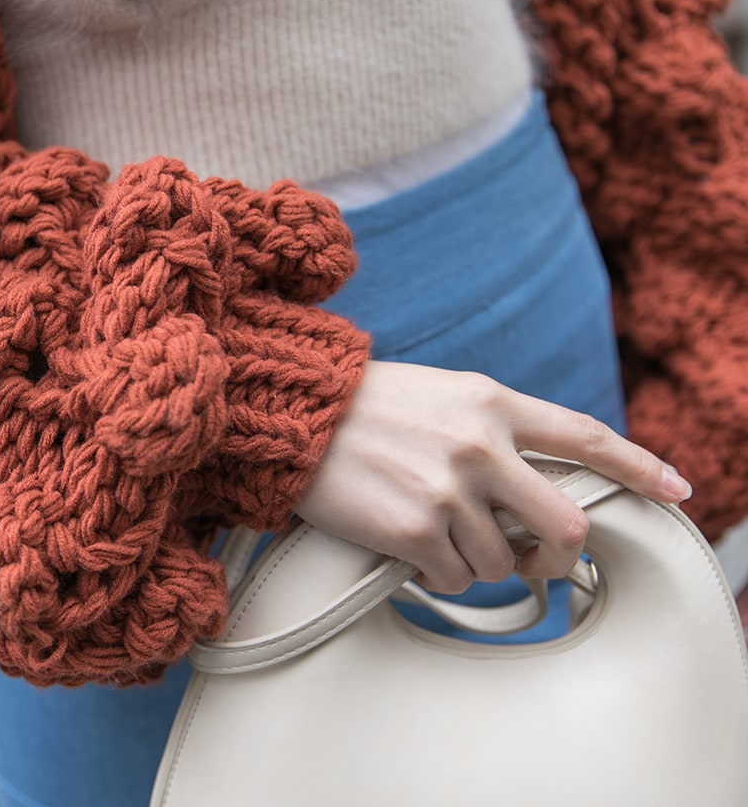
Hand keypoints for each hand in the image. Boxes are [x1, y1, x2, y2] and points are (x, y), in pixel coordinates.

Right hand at [297, 361, 690, 593]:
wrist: (296, 416)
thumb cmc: (368, 406)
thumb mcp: (445, 394)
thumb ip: (498, 427)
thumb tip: (539, 484)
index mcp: (492, 403)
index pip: (586, 437)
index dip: (640, 466)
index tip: (676, 489)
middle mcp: (481, 447)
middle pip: (565, 522)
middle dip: (560, 551)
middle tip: (539, 557)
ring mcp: (450, 492)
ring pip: (505, 561)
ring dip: (479, 560)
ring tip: (437, 532)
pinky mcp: (416, 531)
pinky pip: (458, 578)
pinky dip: (441, 573)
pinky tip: (412, 545)